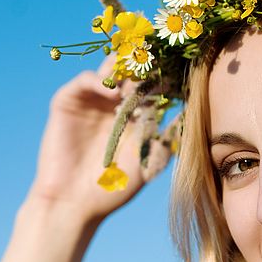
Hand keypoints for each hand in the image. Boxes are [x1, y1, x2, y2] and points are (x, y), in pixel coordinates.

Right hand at [25, 55, 169, 223]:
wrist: (75, 203)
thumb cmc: (115, 187)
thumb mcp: (150, 161)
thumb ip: (169, 137)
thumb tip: (193, 112)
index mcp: (137, 114)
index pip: (154, 84)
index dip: (166, 75)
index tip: (182, 69)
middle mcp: (115, 102)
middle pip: (132, 71)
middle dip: (146, 63)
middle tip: (160, 58)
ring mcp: (92, 100)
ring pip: (110, 70)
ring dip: (124, 68)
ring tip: (138, 75)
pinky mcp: (68, 101)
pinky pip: (85, 80)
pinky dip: (100, 80)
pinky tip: (114, 93)